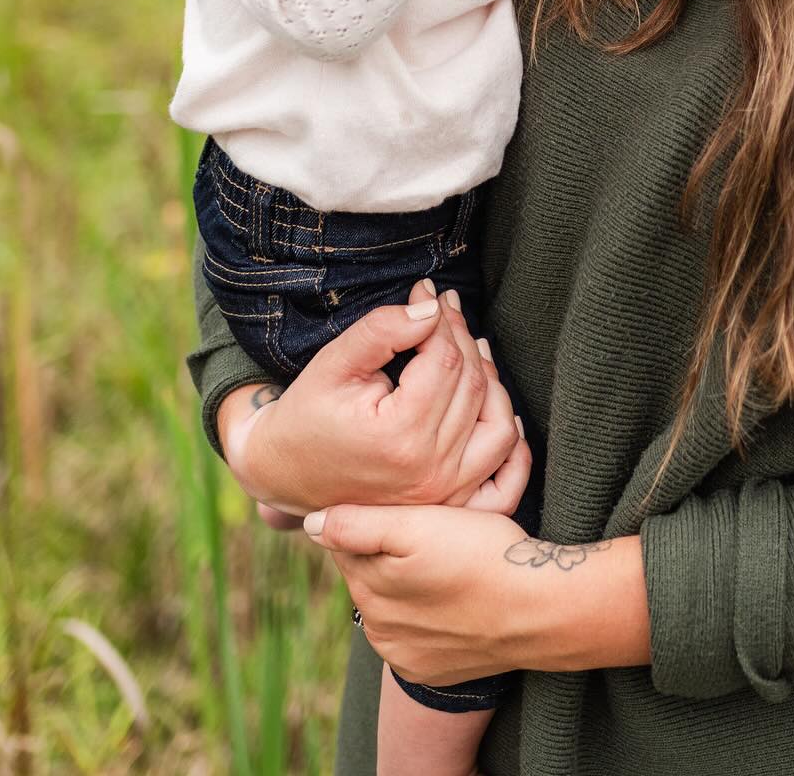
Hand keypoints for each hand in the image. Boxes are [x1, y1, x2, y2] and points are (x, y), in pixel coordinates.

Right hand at [217, 285, 529, 516]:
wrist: (284, 474)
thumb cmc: (306, 414)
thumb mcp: (333, 363)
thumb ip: (382, 330)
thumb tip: (432, 307)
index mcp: (400, 434)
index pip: (446, 358)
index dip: (442, 318)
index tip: (428, 291)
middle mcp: (430, 469)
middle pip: (472, 384)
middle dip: (462, 336)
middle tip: (444, 309)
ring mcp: (444, 493)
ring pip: (497, 423)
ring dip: (490, 378)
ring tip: (468, 347)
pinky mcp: (448, 503)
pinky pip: (503, 474)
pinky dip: (508, 435)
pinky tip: (495, 403)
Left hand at [303, 506, 651, 684]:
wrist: (541, 608)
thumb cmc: (483, 554)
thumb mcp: (419, 525)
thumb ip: (359, 524)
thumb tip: (310, 523)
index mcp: (368, 590)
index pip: (350, 540)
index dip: (373, 513)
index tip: (404, 498)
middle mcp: (378, 630)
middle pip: (370, 572)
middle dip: (390, 546)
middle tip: (432, 523)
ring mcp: (406, 655)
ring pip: (394, 601)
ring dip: (409, 579)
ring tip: (447, 554)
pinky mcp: (433, 669)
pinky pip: (418, 631)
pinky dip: (429, 610)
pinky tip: (454, 590)